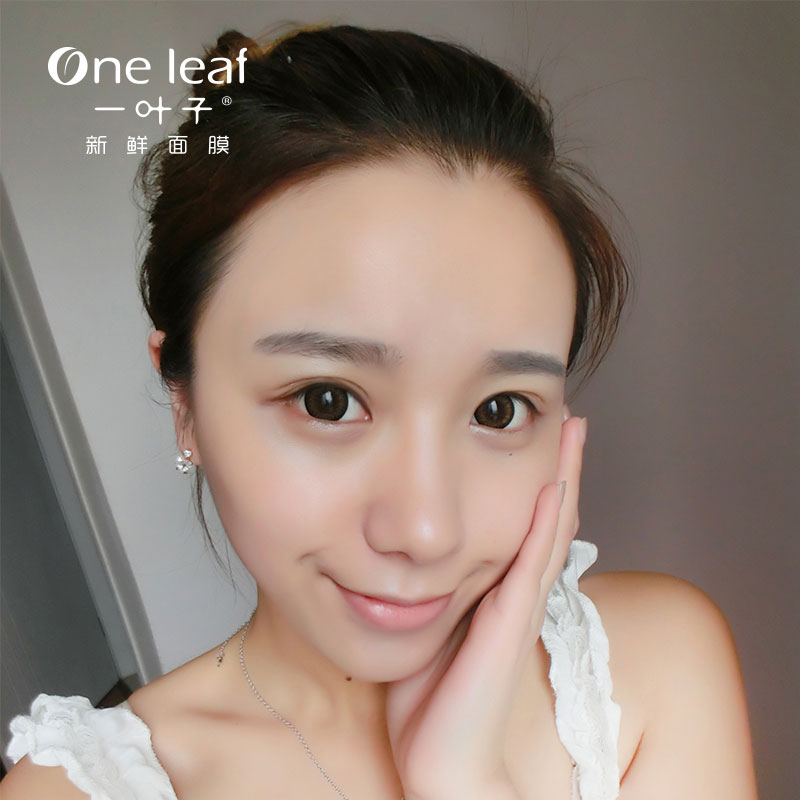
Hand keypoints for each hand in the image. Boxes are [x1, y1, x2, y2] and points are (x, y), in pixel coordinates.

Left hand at [386, 408, 586, 799]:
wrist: (445, 762)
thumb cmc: (431, 704)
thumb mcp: (426, 633)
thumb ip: (426, 597)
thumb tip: (405, 563)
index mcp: (496, 593)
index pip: (524, 525)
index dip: (536, 482)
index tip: (539, 437)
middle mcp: (516, 593)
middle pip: (547, 516)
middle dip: (559, 465)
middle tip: (567, 417)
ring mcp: (518, 605)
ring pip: (548, 527)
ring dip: (561, 477)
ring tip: (571, 429)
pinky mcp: (510, 622)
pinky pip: (532, 560)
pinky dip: (546, 520)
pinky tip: (553, 483)